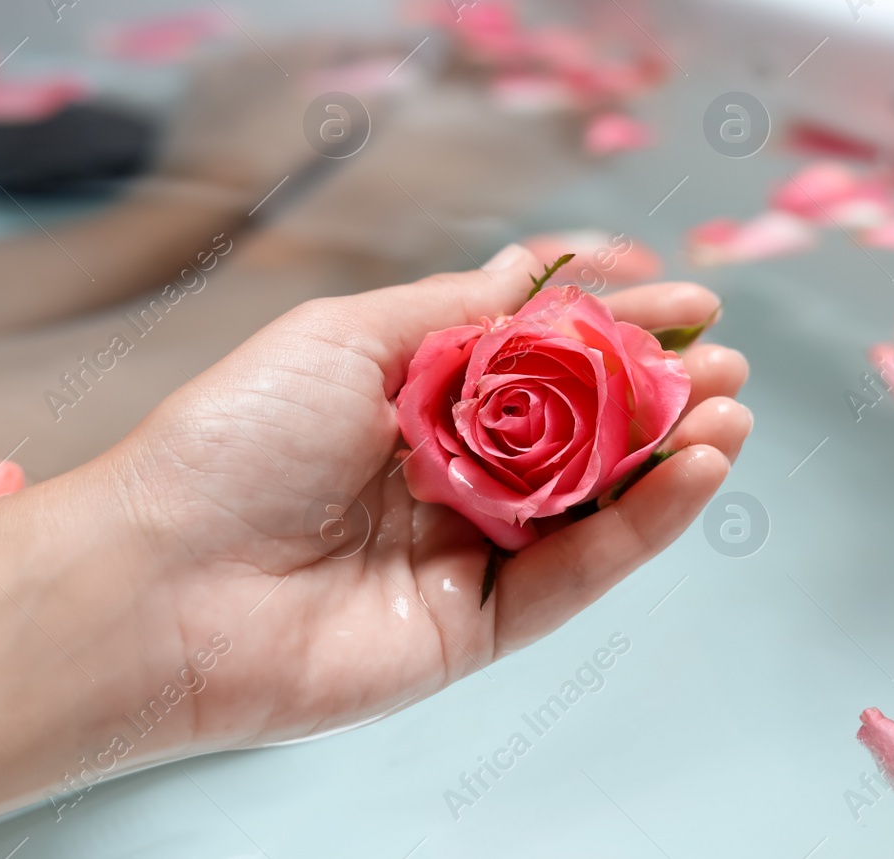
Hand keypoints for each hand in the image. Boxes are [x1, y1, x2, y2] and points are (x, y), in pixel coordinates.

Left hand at [101, 243, 751, 748]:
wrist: (161, 582)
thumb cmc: (235, 439)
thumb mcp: (346, 335)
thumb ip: (456, 311)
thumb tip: (534, 268)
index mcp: (408, 396)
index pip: (533, 352)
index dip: (605, 321)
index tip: (674, 292)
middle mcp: (444, 471)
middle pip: (576, 428)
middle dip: (653, 389)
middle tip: (723, 359)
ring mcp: (464, 550)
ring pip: (592, 501)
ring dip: (669, 453)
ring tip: (732, 407)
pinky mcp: (477, 625)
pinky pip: (579, 571)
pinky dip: (646, 524)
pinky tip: (696, 468)